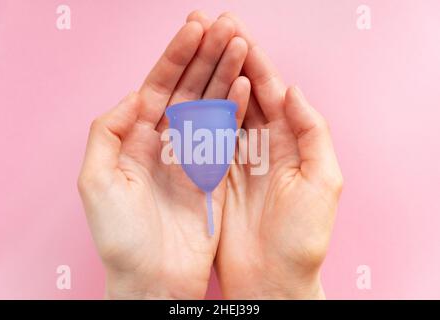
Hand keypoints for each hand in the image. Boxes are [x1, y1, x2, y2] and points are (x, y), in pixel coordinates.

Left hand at [78, 16, 250, 298]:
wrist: (153, 277)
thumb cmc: (121, 237)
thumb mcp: (96, 182)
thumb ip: (108, 132)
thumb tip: (134, 96)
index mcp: (136, 138)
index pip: (159, 86)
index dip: (175, 57)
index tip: (195, 29)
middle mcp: (164, 141)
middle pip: (188, 89)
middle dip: (205, 56)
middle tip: (225, 27)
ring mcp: (191, 155)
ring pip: (210, 105)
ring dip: (224, 74)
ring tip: (239, 45)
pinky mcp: (212, 172)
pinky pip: (226, 134)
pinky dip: (235, 109)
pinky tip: (244, 86)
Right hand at [188, 12, 342, 298]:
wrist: (272, 279)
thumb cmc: (302, 238)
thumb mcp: (322, 182)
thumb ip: (312, 132)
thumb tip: (292, 90)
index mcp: (291, 141)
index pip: (271, 92)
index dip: (255, 62)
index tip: (236, 33)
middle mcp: (263, 145)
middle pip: (245, 93)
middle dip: (229, 60)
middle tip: (211, 27)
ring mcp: (238, 158)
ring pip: (223, 109)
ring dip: (211, 78)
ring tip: (197, 48)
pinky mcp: (216, 174)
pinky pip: (206, 138)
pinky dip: (198, 114)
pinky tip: (188, 92)